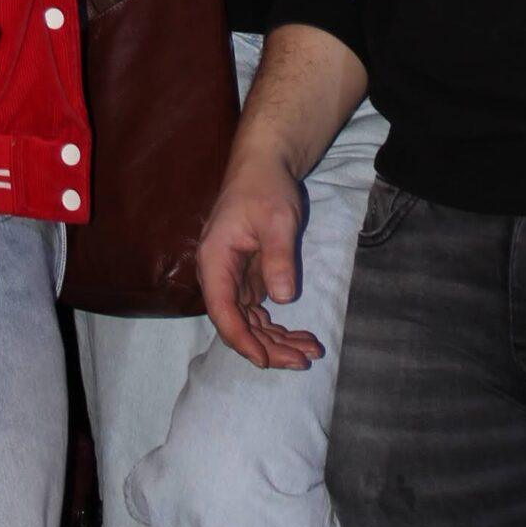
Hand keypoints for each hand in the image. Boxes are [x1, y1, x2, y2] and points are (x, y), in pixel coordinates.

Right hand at [198, 149, 324, 370]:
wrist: (265, 165)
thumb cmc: (266, 187)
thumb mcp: (278, 219)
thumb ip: (279, 258)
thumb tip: (283, 299)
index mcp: (215, 260)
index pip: (221, 311)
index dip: (242, 339)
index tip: (266, 360)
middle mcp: (218, 274)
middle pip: (237, 323)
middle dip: (268, 346)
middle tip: (302, 360)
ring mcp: (233, 278)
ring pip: (250, 321)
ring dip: (277, 340)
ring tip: (310, 352)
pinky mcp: (248, 278)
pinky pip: (260, 311)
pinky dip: (279, 326)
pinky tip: (303, 337)